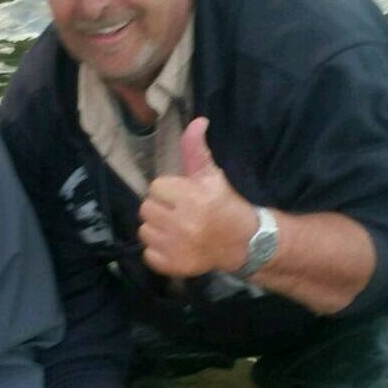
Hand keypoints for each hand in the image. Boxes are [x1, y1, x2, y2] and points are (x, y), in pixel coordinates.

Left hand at [139, 116, 256, 277]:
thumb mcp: (212, 175)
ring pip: (144, 231)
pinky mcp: (173, 265)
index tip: (183, 196)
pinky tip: (175, 245)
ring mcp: (177, 247)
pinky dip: (158, 251)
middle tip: (179, 213)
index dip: (168, 191)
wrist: (243, 243)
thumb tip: (197, 121)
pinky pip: (148, 254)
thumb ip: (196, 150)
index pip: (155, 188)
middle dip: (161, 209)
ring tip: (177, 229)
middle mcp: (183, 223)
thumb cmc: (224, 204)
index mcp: (192, 197)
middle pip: (146, 209)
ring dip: (157, 229)